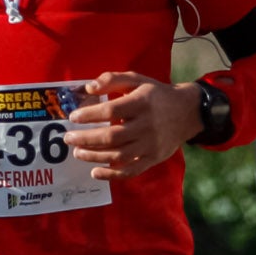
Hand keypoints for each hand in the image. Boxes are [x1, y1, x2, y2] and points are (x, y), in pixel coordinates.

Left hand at [68, 71, 201, 181]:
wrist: (187, 112)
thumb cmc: (155, 94)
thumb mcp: (137, 79)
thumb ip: (112, 79)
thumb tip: (89, 88)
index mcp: (142, 102)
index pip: (111, 111)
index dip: (90, 115)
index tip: (73, 117)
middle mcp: (147, 125)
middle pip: (112, 136)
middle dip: (86, 139)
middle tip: (68, 138)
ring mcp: (151, 144)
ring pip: (119, 155)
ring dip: (94, 156)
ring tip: (77, 153)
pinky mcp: (153, 158)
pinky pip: (131, 170)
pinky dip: (112, 175)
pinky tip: (95, 172)